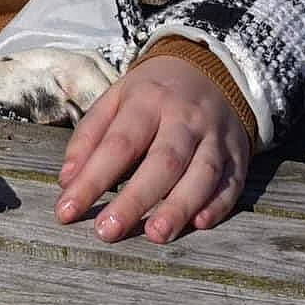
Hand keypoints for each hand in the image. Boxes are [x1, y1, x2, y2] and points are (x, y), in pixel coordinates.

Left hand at [54, 56, 250, 243]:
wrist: (211, 69)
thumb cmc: (152, 94)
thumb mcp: (115, 99)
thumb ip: (89, 136)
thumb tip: (66, 180)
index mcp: (147, 101)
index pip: (117, 144)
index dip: (92, 179)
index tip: (66, 211)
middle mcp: (184, 118)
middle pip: (162, 161)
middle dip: (134, 199)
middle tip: (107, 231)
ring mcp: (215, 136)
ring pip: (202, 174)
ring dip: (179, 207)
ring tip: (156, 235)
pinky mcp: (238, 154)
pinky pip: (232, 182)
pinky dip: (218, 204)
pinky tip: (201, 223)